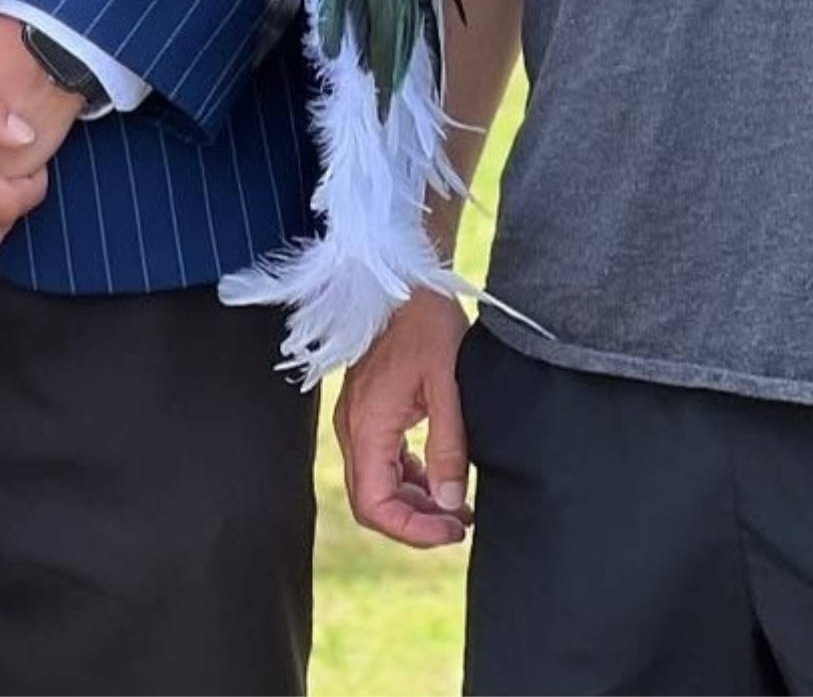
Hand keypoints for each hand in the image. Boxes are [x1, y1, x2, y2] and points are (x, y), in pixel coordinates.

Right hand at [334, 286, 472, 547]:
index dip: (412, 531)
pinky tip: (437, 475)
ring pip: (374, 484)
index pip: (374, 505)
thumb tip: (449, 503)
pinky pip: (379, 462)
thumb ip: (448, 447)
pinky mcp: (367, 411)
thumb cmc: (427, 324)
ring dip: (411, 503)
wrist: (408, 281)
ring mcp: (356, 419)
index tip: (453, 530)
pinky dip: (406, 479)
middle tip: (459, 523)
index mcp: (368, 424)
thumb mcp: (449, 386)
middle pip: (370, 501)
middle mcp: (353, 427)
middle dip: (414, 522)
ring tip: (456, 506)